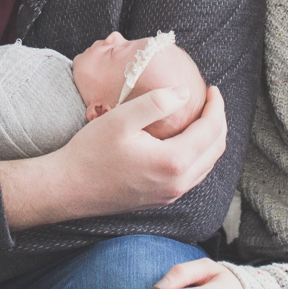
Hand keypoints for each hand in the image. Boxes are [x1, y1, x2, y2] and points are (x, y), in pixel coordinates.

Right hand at [2, 84, 226, 228]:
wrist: (69, 188)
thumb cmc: (91, 152)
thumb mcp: (122, 119)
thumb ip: (156, 103)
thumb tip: (185, 93)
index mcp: (172, 161)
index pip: (210, 130)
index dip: (216, 106)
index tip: (212, 89)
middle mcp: (177, 183)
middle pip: (215, 150)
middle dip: (218, 122)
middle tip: (211, 101)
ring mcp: (170, 194)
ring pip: (206, 165)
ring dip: (210, 140)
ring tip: (202, 117)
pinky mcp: (161, 199)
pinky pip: (193, 176)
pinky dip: (198, 155)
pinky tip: (186, 141)